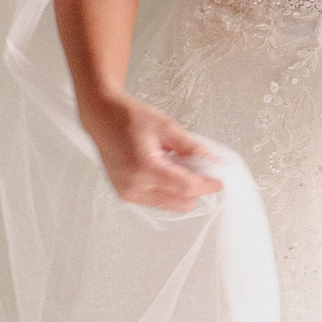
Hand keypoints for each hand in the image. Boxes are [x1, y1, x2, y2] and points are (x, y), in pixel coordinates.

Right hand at [81, 92, 223, 211]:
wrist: (101, 117)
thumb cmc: (129, 117)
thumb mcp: (167, 127)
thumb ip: (192, 148)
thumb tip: (214, 163)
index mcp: (145, 168)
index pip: (186, 187)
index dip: (207, 185)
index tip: (220, 181)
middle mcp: (134, 186)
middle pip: (180, 202)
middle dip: (195, 188)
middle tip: (200, 167)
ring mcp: (127, 193)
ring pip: (169, 204)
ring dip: (180, 189)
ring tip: (175, 163)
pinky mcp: (124, 194)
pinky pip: (156, 200)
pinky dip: (166, 189)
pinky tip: (163, 168)